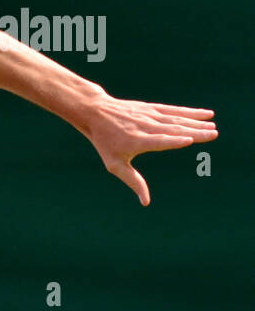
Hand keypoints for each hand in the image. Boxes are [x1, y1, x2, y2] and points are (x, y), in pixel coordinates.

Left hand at [83, 92, 216, 205]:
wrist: (96, 113)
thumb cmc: (105, 142)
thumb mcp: (114, 164)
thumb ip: (133, 181)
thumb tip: (146, 202)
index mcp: (137, 141)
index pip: (158, 141)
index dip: (173, 141)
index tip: (189, 140)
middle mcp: (145, 127)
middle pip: (173, 129)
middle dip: (194, 131)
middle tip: (213, 134)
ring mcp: (149, 116)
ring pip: (176, 119)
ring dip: (196, 122)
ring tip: (213, 125)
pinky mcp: (152, 108)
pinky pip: (174, 110)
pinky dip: (190, 112)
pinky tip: (205, 114)